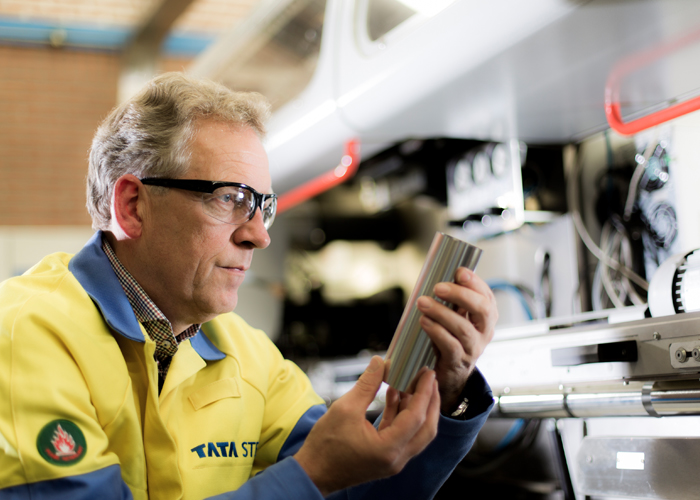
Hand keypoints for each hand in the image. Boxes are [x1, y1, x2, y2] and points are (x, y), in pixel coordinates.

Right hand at [294, 356, 439, 495]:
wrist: (313, 473)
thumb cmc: (325, 446)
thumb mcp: (345, 408)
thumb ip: (367, 384)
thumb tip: (379, 361)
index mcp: (388, 449)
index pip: (416, 417)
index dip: (424, 392)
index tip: (428, 372)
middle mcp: (396, 458)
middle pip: (426, 428)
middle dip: (430, 401)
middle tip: (428, 378)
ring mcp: (392, 460)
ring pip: (416, 432)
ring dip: (416, 407)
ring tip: (411, 382)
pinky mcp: (385, 457)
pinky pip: (401, 434)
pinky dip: (401, 415)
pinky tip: (394, 394)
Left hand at [416, 267, 496, 412]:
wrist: (451, 373)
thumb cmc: (451, 338)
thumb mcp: (456, 316)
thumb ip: (453, 300)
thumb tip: (438, 277)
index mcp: (486, 316)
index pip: (487, 295)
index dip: (475, 282)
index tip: (459, 272)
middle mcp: (485, 331)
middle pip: (482, 310)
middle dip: (461, 295)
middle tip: (439, 287)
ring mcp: (474, 348)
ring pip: (463, 328)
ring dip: (442, 313)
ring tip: (423, 303)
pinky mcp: (459, 361)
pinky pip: (450, 345)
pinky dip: (436, 331)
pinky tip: (424, 321)